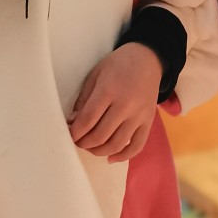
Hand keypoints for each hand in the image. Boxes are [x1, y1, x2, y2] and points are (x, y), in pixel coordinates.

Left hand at [68, 43, 162, 162]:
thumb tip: (72, 122)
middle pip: (101, 135)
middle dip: (84, 143)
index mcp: (109, 90)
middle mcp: (126, 105)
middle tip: (77, 141)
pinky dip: (123, 156)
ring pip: (117, 144)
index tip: (69, 134)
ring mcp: (139, 115)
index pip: (88, 120)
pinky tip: (110, 158)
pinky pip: (137, 146)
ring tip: (90, 147)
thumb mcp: (96, 74)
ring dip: (99, 151)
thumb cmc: (118, 64)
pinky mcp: (149, 121)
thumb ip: (84, 99)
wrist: (148, 59)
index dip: (75, 132)